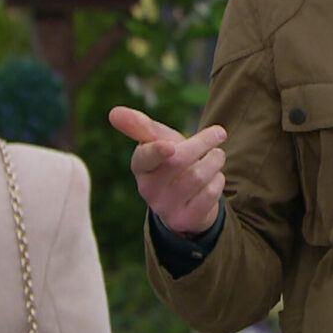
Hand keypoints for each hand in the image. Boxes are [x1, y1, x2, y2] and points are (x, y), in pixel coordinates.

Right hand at [109, 106, 226, 235]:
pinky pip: (209, 194)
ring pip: (198, 176)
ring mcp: (165, 207)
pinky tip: (214, 179)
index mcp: (140, 166)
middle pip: (178, 160)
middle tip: (218, 133)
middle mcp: (147, 189)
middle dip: (203, 142)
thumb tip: (113, 112)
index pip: (145, 157)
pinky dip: (218, 180)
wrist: (187, 198)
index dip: (156, 151)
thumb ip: (140, 125)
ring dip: (215, 160)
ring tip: (217, 156)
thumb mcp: (158, 140)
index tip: (169, 146)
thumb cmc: (171, 159)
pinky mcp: (183, 220)